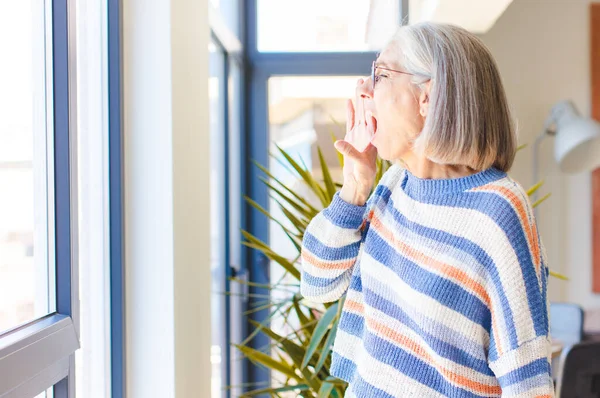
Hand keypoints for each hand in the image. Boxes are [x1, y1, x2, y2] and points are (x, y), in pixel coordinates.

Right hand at [335, 79, 377, 205]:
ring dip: (359, 98)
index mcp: (375, 136)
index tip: (376, 87)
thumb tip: (338, 142)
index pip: (376, 115)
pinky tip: (349, 99)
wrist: (357, 182)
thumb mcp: (359, 164)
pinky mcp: (352, 137)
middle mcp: (369, 132)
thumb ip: (350, 152)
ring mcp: (361, 133)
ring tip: (358, 83)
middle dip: (368, 93)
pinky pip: (351, 120)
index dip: (376, 101)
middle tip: (367, 77)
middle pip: (369, 108)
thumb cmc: (363, 175)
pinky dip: (351, 110)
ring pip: (360, 112)